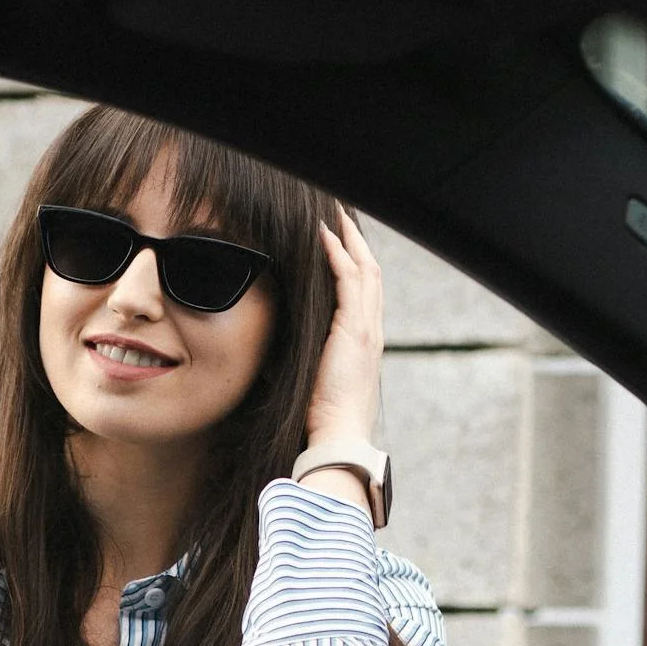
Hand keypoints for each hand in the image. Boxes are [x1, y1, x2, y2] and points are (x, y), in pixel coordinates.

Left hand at [306, 207, 384, 446]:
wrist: (337, 433)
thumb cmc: (320, 412)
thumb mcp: (313, 374)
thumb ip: (305, 353)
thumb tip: (274, 338)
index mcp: (364, 339)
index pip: (364, 288)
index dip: (354, 259)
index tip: (339, 238)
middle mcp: (372, 328)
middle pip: (371, 270)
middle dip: (356, 239)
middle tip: (340, 212)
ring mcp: (367, 327)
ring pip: (365, 268)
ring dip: (348, 237)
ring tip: (334, 212)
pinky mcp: (355, 329)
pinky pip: (350, 281)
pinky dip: (338, 254)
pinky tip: (324, 235)